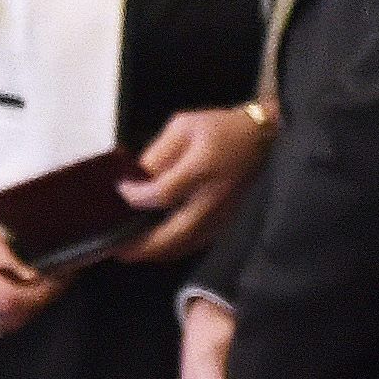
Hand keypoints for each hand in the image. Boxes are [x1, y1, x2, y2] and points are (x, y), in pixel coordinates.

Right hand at [0, 213, 54, 342]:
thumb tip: (34, 278)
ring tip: (35, 291)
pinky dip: (12, 318)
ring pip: (9, 327)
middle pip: (14, 317)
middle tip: (53, 285)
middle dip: (39, 302)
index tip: (57, 284)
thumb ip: (11, 260)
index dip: (38, 296)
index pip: (11, 300)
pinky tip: (15, 302)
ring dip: (28, 311)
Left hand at [116, 106, 269, 264]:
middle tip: (114, 247)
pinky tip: (155, 244)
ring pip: (180, 248)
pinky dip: (170, 250)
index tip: (119, 191)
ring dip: (153, 253)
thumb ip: (158, 152)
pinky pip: (192, 246)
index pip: (161, 194)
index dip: (134, 197)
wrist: (264, 141)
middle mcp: (211, 201)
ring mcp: (220, 218)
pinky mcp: (224, 226)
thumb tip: (134, 177)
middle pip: (170, 237)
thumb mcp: (185, 126)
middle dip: (138, 246)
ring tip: (129, 249)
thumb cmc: (223, 129)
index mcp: (202, 170)